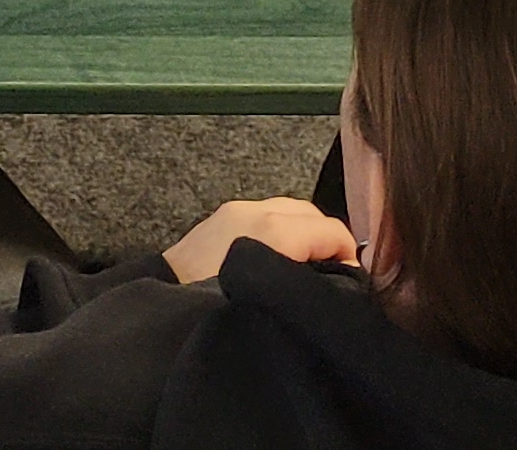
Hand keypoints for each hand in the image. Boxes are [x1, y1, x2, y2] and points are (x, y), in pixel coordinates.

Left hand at [163, 196, 354, 286]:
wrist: (162, 303)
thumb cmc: (215, 307)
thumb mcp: (272, 301)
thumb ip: (310, 286)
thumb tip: (342, 282)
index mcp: (271, 229)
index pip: (331, 231)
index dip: (349, 259)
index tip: (354, 288)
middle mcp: (255, 210)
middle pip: (311, 216)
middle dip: (328, 244)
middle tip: (333, 281)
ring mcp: (235, 209)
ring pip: (289, 212)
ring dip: (304, 238)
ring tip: (306, 276)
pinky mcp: (221, 216)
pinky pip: (265, 216)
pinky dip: (282, 234)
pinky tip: (279, 264)